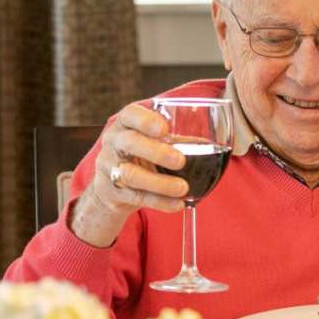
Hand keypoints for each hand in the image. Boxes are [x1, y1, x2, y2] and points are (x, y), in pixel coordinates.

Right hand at [70, 102, 188, 246]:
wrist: (110, 187)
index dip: (145, 120)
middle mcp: (114, 142)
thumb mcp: (152, 142)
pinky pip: (137, 197)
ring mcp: (109, 168)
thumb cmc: (140, 155)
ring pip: (130, 174)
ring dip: (160, 182)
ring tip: (183, 188)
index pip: (130, 115)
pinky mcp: (112, 192)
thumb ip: (176, 140)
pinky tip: (178, 204)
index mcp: (126, 124)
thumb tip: (210, 141)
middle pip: (129, 142)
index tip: (164, 128)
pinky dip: (160, 202)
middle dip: (155, 151)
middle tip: (180, 160)